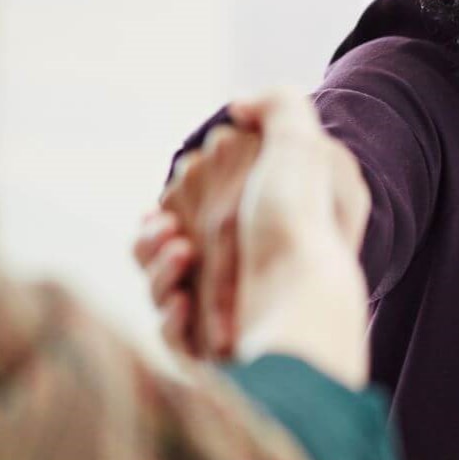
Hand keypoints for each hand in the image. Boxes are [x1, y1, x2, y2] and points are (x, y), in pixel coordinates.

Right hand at [135, 93, 370, 382]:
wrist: (301, 310)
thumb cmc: (299, 226)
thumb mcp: (302, 145)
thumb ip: (278, 107)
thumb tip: (240, 106)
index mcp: (272, 226)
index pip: (209, 205)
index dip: (185, 193)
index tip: (179, 183)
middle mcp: (253, 271)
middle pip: (174, 246)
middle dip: (156, 234)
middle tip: (167, 230)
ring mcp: (233, 314)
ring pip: (164, 287)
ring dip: (158, 268)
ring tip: (180, 255)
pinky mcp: (215, 353)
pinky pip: (173, 332)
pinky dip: (170, 314)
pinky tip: (183, 302)